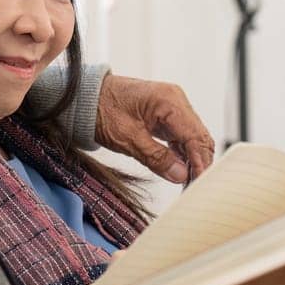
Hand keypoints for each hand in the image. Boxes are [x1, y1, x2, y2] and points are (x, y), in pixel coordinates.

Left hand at [94, 74, 215, 184]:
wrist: (84, 95)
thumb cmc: (100, 110)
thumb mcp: (126, 138)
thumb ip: (156, 157)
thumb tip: (181, 175)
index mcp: (169, 101)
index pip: (196, 136)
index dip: (201, 163)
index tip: (200, 184)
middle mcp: (175, 100)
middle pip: (199, 136)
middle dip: (200, 162)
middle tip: (195, 188)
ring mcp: (171, 105)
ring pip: (192, 137)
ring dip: (192, 159)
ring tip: (188, 183)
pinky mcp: (165, 113)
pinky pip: (181, 134)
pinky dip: (182, 152)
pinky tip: (179, 169)